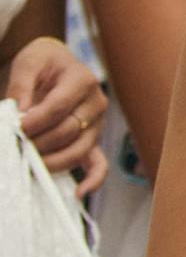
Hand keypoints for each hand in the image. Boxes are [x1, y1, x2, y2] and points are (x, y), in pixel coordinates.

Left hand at [6, 38, 109, 195]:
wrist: (56, 65)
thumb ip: (21, 85)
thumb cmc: (43, 64)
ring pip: (77, 150)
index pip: (59, 107)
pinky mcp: (91, 141)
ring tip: (28, 162)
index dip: (36, 121)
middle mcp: (96, 103)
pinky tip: (79, 193)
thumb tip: (19, 115)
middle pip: (67, 131)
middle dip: (37, 143)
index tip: (16, 128)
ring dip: (50, 161)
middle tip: (16, 145)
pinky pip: (98, 164)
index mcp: (83, 80)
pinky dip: (92, 180)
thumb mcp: (28, 63)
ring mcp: (96, 125)